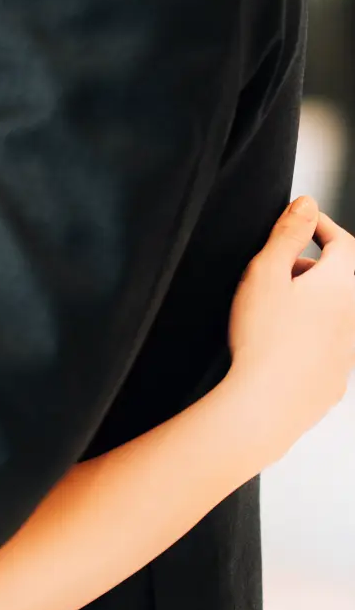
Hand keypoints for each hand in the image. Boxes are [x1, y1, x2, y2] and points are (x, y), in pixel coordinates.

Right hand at [227, 195, 354, 463]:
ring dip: (311, 301)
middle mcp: (354, 316)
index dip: (322, 226)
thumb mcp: (265, 271)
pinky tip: (279, 344)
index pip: (343, 242)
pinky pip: (328, 344)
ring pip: (334, 311)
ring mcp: (349, 351)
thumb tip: (307, 203)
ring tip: (273, 307)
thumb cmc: (263, 340)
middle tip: (275, 267)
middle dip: (310, 264)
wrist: (266, 405)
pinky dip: (310, 334)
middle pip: (340, 276)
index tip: (302, 221)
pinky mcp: (337, 378)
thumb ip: (287, 232)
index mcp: (341, 285)